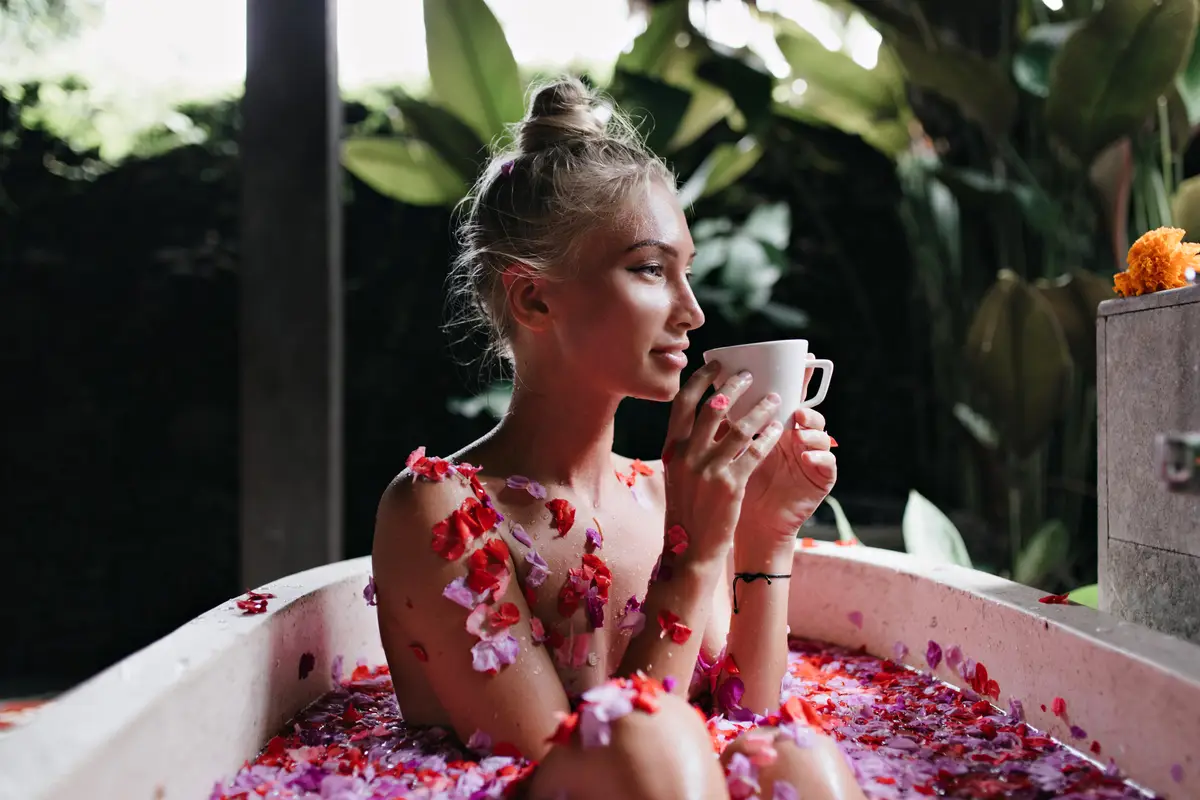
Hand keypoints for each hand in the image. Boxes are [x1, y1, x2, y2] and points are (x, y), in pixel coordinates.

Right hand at [662, 361, 786, 562]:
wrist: (689, 549)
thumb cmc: (686, 510)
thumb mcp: (677, 474)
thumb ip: (688, 447)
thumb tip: (708, 417)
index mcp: (670, 449)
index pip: (682, 404)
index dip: (700, 380)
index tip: (716, 365)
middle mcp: (686, 456)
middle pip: (711, 407)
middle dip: (733, 386)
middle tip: (749, 375)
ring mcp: (708, 471)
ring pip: (738, 428)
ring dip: (758, 409)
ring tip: (774, 398)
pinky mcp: (730, 486)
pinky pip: (753, 452)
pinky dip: (767, 437)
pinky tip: (777, 429)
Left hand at [738, 356, 836, 551]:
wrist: (749, 526)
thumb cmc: (735, 488)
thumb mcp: (727, 452)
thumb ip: (727, 425)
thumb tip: (711, 392)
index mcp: (775, 427)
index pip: (788, 396)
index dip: (797, 377)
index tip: (803, 357)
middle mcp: (795, 437)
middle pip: (807, 408)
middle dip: (805, 398)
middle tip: (794, 401)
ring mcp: (809, 456)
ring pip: (820, 432)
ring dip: (811, 426)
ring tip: (798, 426)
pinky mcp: (819, 478)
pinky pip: (827, 462)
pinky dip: (819, 456)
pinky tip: (807, 457)